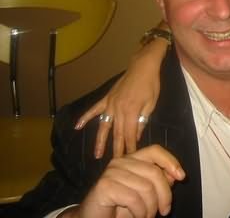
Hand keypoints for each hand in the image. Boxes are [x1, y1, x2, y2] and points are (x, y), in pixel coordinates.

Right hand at [63, 145, 184, 217]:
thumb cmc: (119, 207)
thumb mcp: (144, 194)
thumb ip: (157, 182)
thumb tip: (174, 174)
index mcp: (132, 159)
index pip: (155, 150)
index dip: (171, 161)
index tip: (182, 177)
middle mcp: (121, 162)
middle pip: (154, 172)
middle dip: (164, 195)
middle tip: (164, 211)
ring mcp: (111, 172)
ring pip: (146, 187)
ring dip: (150, 208)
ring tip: (146, 216)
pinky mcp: (105, 186)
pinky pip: (133, 198)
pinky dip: (139, 212)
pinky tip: (136, 216)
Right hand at [75, 39, 164, 157]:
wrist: (142, 66)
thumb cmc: (151, 84)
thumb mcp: (151, 103)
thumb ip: (142, 120)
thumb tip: (135, 136)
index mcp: (130, 112)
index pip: (130, 135)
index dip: (130, 148)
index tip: (130, 160)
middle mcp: (117, 110)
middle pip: (116, 134)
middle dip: (116, 149)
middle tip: (116, 164)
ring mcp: (110, 104)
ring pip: (104, 126)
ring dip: (100, 141)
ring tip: (97, 155)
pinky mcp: (107, 98)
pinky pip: (94, 109)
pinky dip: (85, 117)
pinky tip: (77, 126)